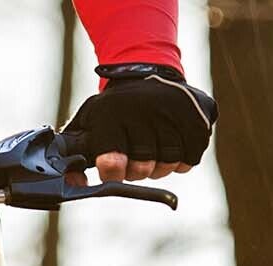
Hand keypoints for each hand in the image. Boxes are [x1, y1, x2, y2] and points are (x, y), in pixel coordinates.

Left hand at [66, 69, 216, 182]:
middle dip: (138, 169)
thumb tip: (75, 184)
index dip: (113, 171)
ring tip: (154, 146)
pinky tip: (173, 141)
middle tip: (136, 156)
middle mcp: (143, 107)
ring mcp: (173, 110)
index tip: (113, 170)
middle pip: (143, 168)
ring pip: (168, 164)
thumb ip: (75, 155)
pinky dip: (182, 158)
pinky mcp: (198, 116)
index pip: (112, 160)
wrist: (147, 73)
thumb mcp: (88, 123)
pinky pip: (190, 158)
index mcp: (111, 111)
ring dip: (161, 164)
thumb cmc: (114, 109)